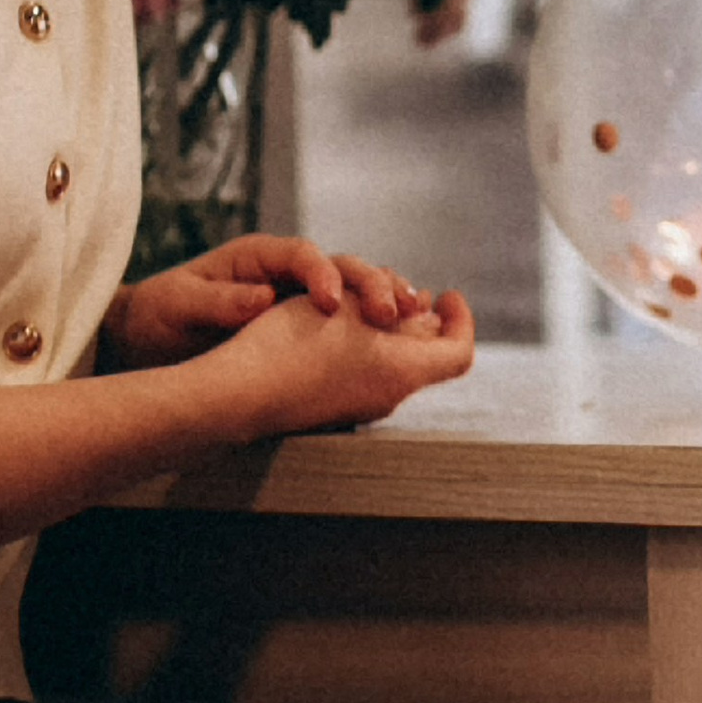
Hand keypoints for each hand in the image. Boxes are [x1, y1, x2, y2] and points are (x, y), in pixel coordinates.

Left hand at [104, 237, 430, 371]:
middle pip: (340, 265)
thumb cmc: (160, 317)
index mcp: (256, 258)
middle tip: (391, 312)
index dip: (321, 273)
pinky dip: (376, 324)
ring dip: (384, 298)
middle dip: (369, 284)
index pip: (301, 254)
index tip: (331, 303)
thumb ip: (221, 301)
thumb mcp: (181, 306)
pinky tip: (402, 338)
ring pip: (354, 288)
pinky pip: (350, 318)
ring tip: (413, 316)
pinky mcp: (308, 325)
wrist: (151, 339)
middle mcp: (285, 271)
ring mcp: (300, 296)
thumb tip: (262, 299)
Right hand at [209, 285, 475, 439]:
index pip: (459, 351)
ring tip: (369, 302)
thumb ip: (397, 310)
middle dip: (422, 320)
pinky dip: (366, 345)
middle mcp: (388, 396)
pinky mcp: (332, 408)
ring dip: (391, 330)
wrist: (239, 393)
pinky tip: (339, 325)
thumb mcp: (350, 311)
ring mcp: (360, 406)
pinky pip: (365, 373)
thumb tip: (426, 316)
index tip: (447, 294)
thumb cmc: (294, 346)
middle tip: (408, 294)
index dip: (462, 319)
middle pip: (427, 356)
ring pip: (393, 363)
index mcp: (404, 373)